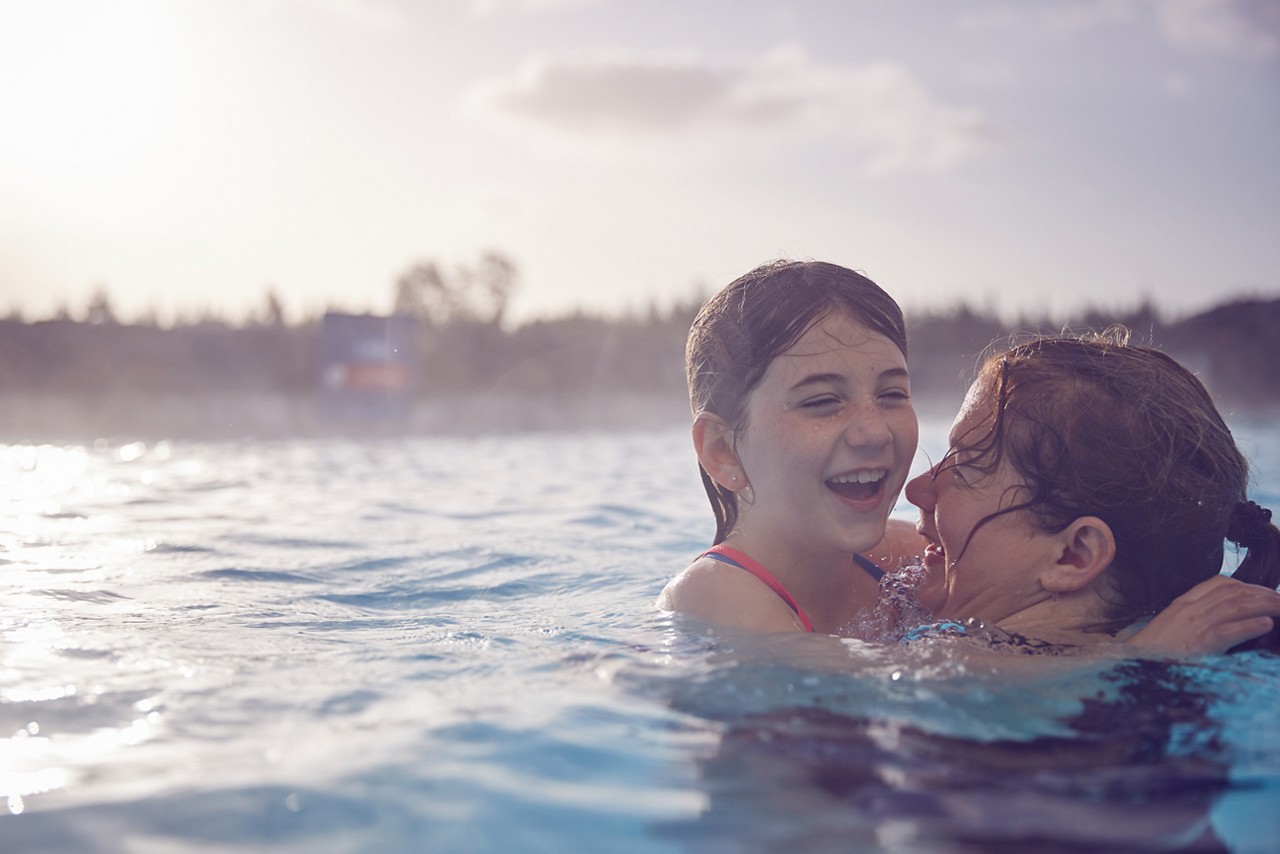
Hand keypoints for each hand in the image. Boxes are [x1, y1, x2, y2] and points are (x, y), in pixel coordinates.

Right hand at [1128, 575, 1279, 654]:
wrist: (1129, 667)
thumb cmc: (1150, 655)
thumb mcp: (1169, 629)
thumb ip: (1190, 619)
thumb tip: (1216, 621)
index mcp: (1181, 604)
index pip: (1217, 583)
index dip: (1245, 584)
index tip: (1262, 591)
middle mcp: (1188, 610)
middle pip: (1233, 593)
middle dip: (1263, 594)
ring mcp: (1193, 625)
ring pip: (1236, 607)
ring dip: (1265, 606)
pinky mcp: (1198, 644)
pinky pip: (1228, 631)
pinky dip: (1250, 626)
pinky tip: (1267, 626)